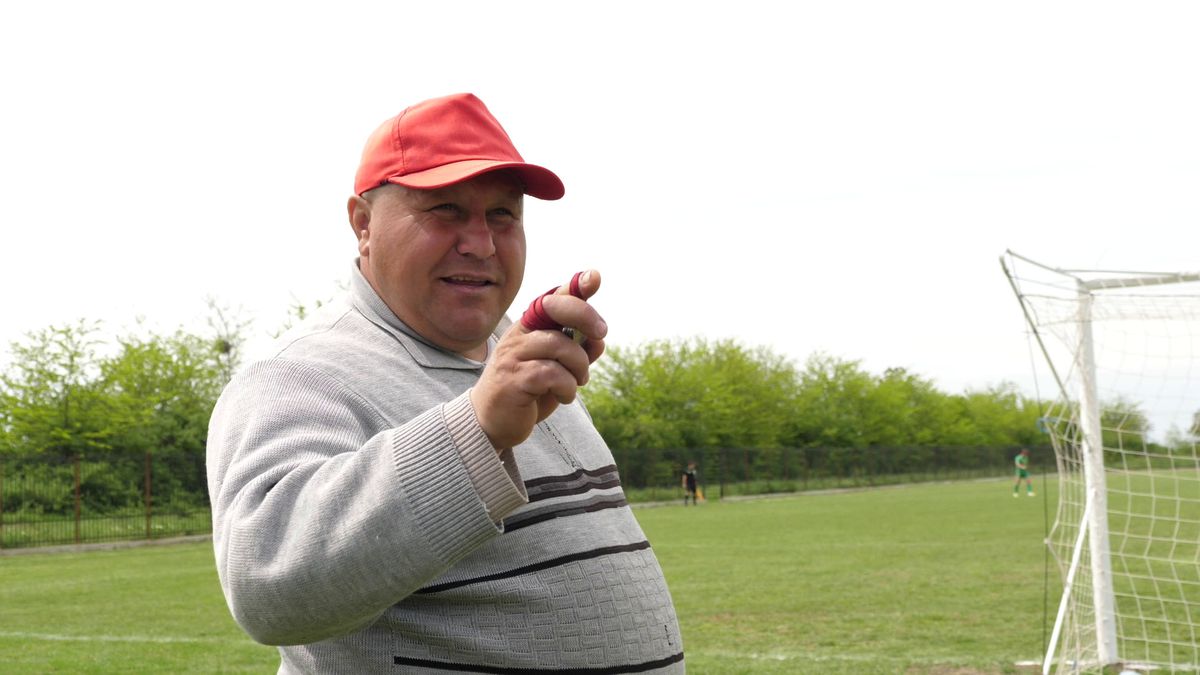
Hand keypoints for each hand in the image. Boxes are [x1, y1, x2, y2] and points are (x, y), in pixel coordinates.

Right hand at [470, 270, 606, 449]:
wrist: (492, 423)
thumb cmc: (528, 392)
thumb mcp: (557, 369)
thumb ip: (576, 352)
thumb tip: (599, 340)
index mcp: (529, 327)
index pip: (553, 298)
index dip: (576, 286)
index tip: (595, 277)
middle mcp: (519, 334)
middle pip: (555, 308)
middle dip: (585, 316)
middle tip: (601, 334)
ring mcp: (513, 355)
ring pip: (560, 345)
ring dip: (579, 366)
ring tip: (576, 382)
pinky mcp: (513, 379)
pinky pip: (553, 374)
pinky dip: (568, 387)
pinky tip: (564, 396)